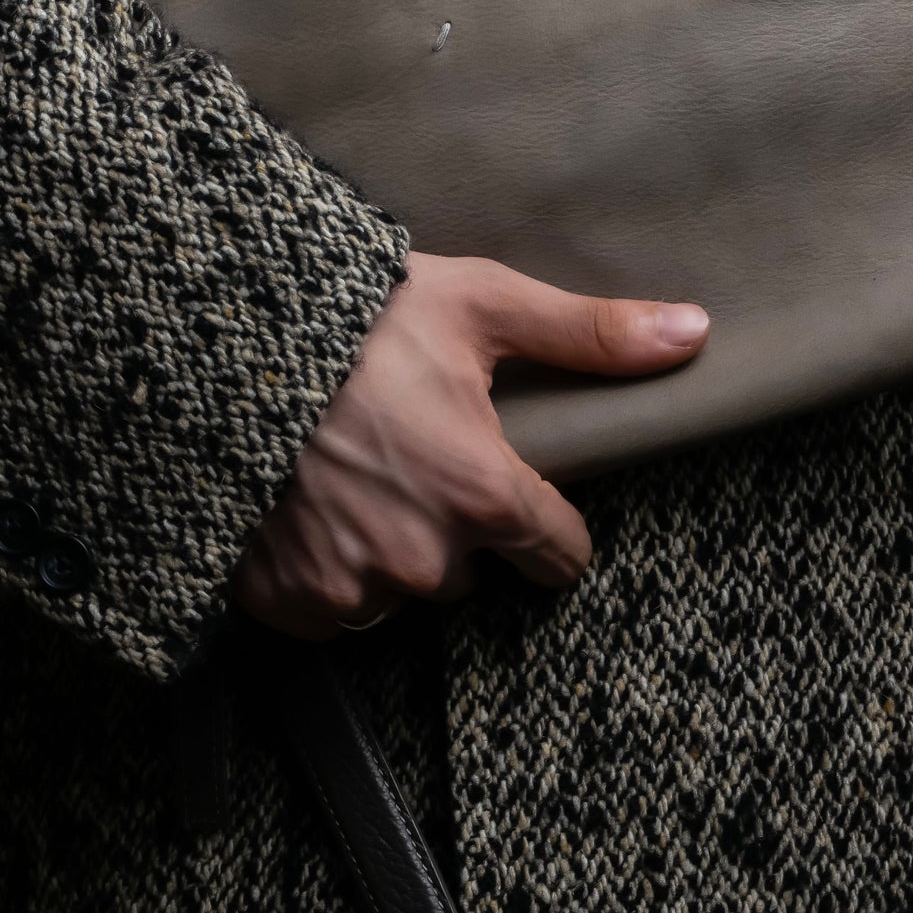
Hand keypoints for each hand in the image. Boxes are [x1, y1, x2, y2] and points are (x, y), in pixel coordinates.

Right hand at [232, 252, 709, 638]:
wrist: (216, 334)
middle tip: (412, 447)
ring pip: (399, 587)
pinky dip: (324, 565)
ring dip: (388, 544)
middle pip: (472, 567)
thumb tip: (695, 333)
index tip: (523, 491)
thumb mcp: (479, 305)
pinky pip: (330, 607)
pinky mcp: (283, 601)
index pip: (559, 555)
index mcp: (481, 494)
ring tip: (354, 467)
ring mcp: (347, 586)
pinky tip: (308, 501)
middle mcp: (421, 558)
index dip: (548, 522)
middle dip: (454, 520)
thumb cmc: (355, 315)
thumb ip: (589, 333)